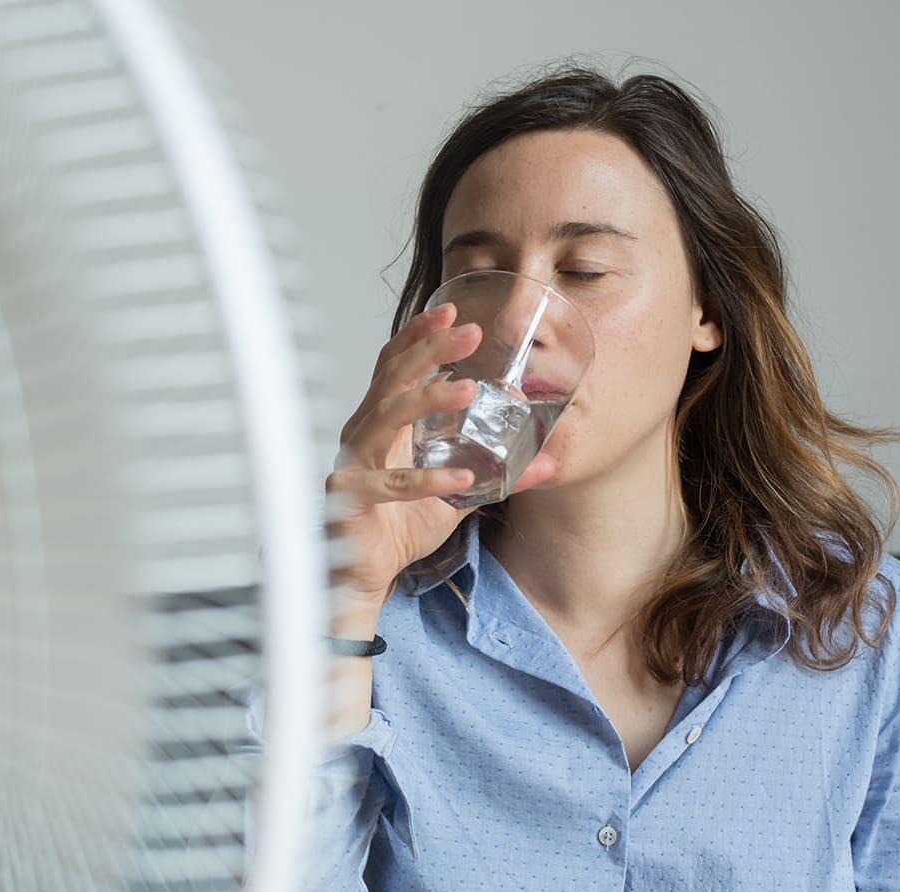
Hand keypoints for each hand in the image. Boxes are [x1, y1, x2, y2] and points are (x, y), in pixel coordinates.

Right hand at [326, 303, 555, 614]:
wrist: (358, 573)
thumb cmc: (394, 527)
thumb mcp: (455, 495)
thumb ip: (497, 476)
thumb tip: (548, 461)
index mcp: (382, 424)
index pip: (394, 366)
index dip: (418, 336)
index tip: (449, 310)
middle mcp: (364, 434)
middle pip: (392, 378)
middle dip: (429, 350)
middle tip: (469, 331)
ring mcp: (353, 462)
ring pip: (386, 417)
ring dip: (427, 399)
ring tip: (468, 389)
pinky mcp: (350, 497)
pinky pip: (390, 484)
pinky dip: (425, 480)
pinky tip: (460, 477)